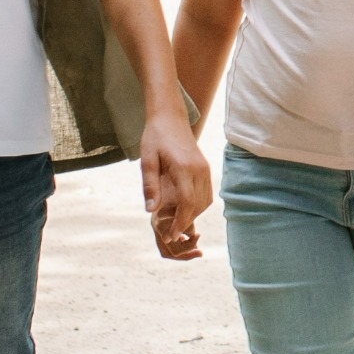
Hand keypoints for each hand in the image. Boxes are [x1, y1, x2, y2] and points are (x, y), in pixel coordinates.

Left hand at [139, 112, 211, 260]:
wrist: (170, 117)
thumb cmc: (155, 137)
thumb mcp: (146, 160)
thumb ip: (150, 185)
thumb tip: (151, 211)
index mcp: (184, 168)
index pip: (187, 203)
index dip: (180, 223)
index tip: (171, 236)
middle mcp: (199, 170)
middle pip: (198, 206)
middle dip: (186, 223)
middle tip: (171, 234)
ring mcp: (205, 169)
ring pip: (205, 202)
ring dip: (193, 215)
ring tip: (176, 222)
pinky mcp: (206, 168)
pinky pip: (206, 194)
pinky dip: (197, 206)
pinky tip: (184, 208)